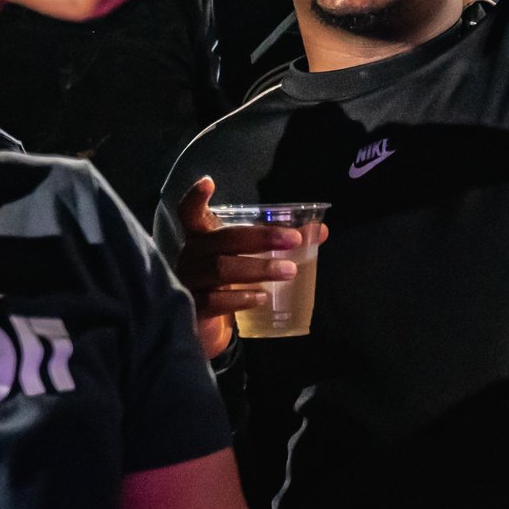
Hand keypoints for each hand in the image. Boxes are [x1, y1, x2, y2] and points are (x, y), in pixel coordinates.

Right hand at [171, 177, 321, 358]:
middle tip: (295, 240)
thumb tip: (320, 231)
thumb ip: (282, 243)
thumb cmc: (230, 282)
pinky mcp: (192, 309)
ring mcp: (188, 282)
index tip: (209, 182)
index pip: (189, 213)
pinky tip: (261, 298)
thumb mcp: (250, 259)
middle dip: (260, 237)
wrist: (207, 326)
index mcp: (202, 237)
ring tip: (290, 271)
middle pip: (222, 239)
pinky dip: (240, 299)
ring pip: (221, 268)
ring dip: (258, 268)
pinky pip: (214, 301)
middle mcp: (191, 255)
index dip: (196, 198)